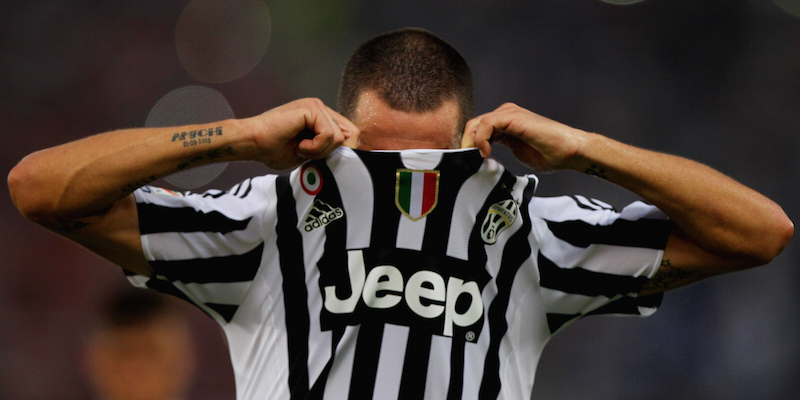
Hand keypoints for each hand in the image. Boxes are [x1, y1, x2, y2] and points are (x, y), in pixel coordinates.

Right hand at [247, 98, 359, 168]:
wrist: (252, 143)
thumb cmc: (273, 149)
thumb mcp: (309, 154)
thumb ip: (327, 150)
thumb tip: (350, 157)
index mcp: (320, 118)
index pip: (350, 134)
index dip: (344, 151)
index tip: (324, 161)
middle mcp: (321, 109)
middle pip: (351, 134)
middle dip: (332, 152)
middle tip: (308, 154)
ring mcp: (316, 106)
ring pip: (339, 137)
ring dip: (319, 150)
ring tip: (299, 148)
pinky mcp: (311, 108)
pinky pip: (328, 134)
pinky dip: (314, 147)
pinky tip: (298, 146)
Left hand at [461, 103, 584, 171]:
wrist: (569, 151)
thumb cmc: (549, 154)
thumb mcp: (517, 152)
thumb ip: (501, 149)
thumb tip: (484, 159)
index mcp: (506, 123)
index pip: (478, 129)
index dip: (469, 144)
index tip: (466, 161)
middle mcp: (506, 114)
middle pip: (474, 124)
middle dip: (466, 143)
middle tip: (466, 161)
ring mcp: (510, 114)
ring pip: (477, 123)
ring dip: (471, 141)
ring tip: (477, 157)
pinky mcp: (514, 118)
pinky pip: (487, 124)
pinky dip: (481, 138)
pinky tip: (486, 152)